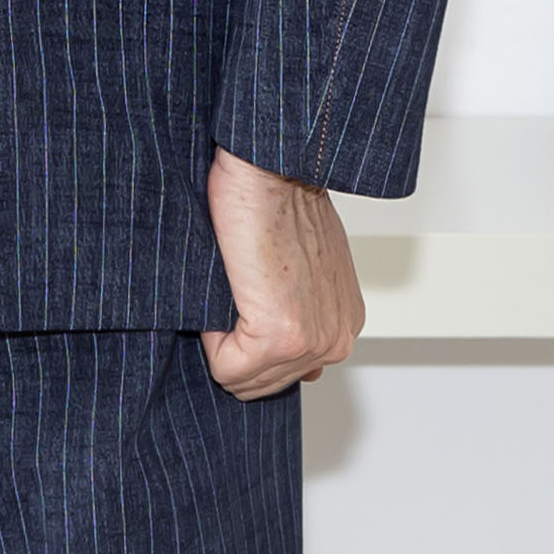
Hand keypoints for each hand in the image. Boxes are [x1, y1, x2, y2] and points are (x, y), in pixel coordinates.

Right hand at [201, 148, 364, 398]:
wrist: (273, 169)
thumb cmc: (277, 201)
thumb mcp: (302, 266)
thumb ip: (298, 309)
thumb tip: (279, 353)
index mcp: (342, 324)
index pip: (278, 373)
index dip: (246, 338)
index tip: (247, 294)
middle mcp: (335, 340)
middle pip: (258, 384)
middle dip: (232, 344)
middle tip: (238, 289)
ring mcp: (311, 342)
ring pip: (239, 379)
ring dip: (220, 336)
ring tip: (237, 285)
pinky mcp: (280, 336)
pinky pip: (225, 366)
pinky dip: (211, 333)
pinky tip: (232, 287)